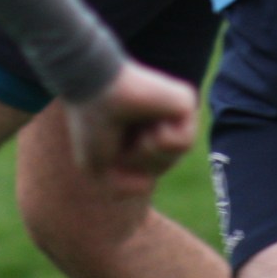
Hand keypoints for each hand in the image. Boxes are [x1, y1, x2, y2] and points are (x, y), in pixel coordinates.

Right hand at [62, 61, 198, 195]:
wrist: (92, 89)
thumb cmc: (90, 123)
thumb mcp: (99, 169)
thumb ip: (122, 188)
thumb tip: (148, 184)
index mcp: (141, 130)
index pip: (150, 168)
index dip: (131, 171)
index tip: (113, 151)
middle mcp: (159, 119)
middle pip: (163, 164)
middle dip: (141, 164)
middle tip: (124, 141)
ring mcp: (173, 109)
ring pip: (175, 156)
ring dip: (150, 154)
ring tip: (137, 132)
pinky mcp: (185, 101)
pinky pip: (186, 141)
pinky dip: (164, 141)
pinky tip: (151, 124)